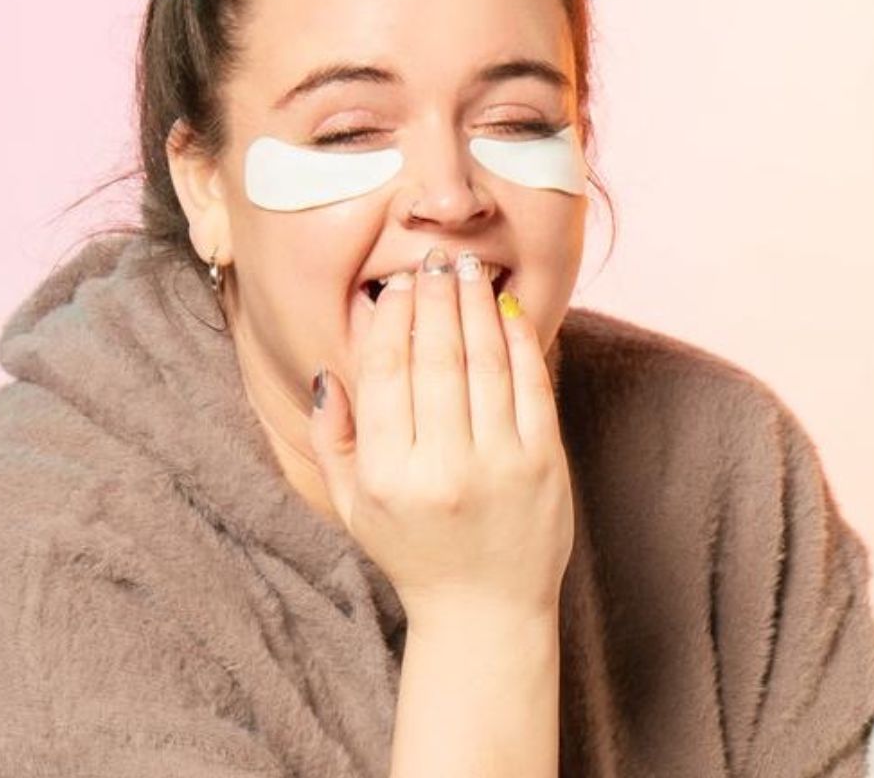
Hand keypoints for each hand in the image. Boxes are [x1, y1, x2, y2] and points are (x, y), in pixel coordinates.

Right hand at [309, 247, 572, 618]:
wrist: (486, 611)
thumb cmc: (414, 552)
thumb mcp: (353, 506)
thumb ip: (332, 440)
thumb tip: (328, 372)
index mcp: (387, 475)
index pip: (386, 372)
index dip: (392, 318)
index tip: (397, 286)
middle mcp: (441, 467)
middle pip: (437, 357)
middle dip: (435, 298)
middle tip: (434, 260)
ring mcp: (499, 464)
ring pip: (485, 362)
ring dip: (476, 306)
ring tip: (467, 271)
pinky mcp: (545, 464)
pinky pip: (531, 385)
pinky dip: (519, 341)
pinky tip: (506, 310)